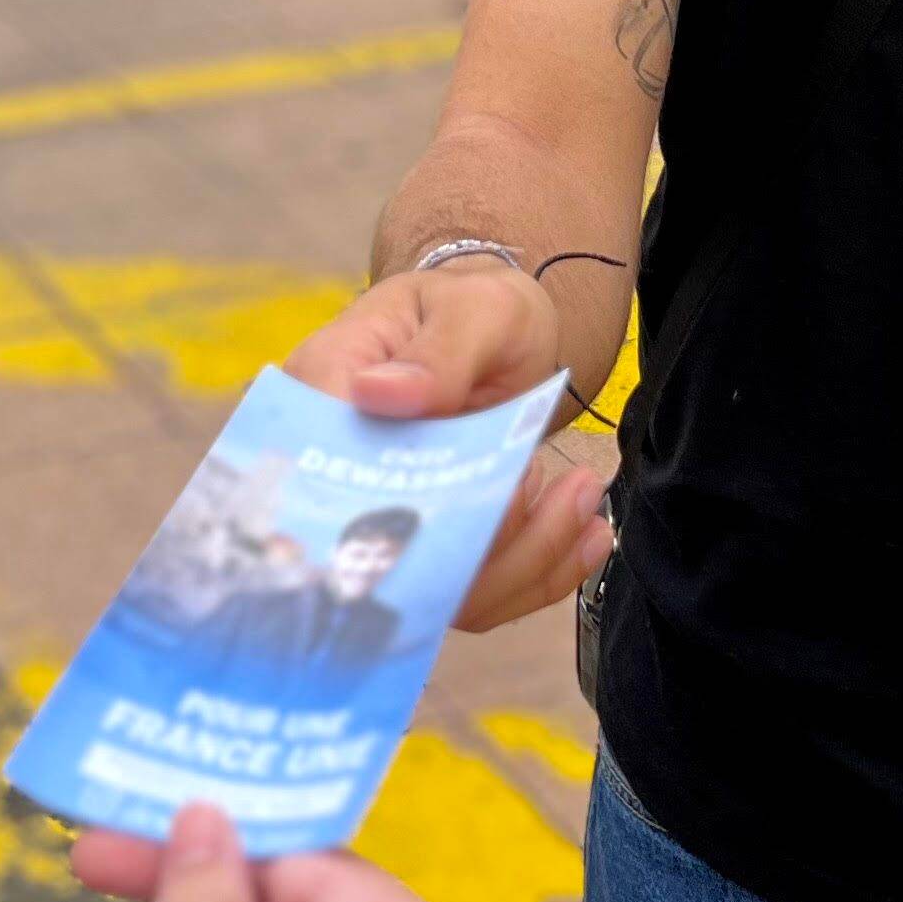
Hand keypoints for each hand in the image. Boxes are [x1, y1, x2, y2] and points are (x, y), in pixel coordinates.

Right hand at [284, 264, 613, 627]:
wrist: (500, 335)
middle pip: (378, 550)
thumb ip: (439, 350)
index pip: (317, 472)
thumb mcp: (474, 309)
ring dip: (522, 559)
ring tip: (581, 497)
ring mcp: (386, 516)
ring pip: (437, 586)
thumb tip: (380, 393)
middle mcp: (340, 469)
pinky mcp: (434, 548)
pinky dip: (538, 574)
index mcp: (324, 394)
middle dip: (478, 541)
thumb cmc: (475, 308)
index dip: (376, 509)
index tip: (466, 502)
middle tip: (554, 487)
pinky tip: (585, 536)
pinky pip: (476, 592)